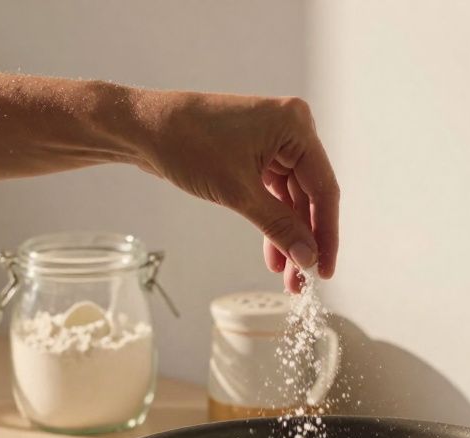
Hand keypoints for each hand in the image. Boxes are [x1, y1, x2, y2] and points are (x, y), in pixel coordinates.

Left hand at [131, 91, 338, 292]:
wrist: (143, 127)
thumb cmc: (187, 143)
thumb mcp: (238, 192)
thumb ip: (279, 227)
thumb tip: (308, 258)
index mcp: (296, 125)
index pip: (324, 189)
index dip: (326, 234)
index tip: (324, 271)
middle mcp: (290, 129)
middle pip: (309, 196)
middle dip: (304, 239)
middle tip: (302, 280)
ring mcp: (273, 141)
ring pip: (291, 199)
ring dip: (287, 235)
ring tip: (285, 275)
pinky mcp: (256, 153)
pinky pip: (273, 193)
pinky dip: (271, 221)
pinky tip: (272, 253)